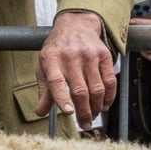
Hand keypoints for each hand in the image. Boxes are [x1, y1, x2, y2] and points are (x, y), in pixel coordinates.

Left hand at [36, 10, 116, 128]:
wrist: (75, 25)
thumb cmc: (57, 50)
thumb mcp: (44, 66)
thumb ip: (44, 90)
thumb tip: (40, 112)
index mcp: (51, 60)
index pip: (56, 82)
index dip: (62, 99)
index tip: (68, 113)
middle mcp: (70, 57)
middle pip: (80, 90)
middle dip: (83, 112)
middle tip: (84, 124)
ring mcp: (89, 55)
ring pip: (96, 88)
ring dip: (96, 107)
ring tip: (93, 116)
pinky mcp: (104, 55)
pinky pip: (110, 81)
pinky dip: (109, 97)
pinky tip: (104, 105)